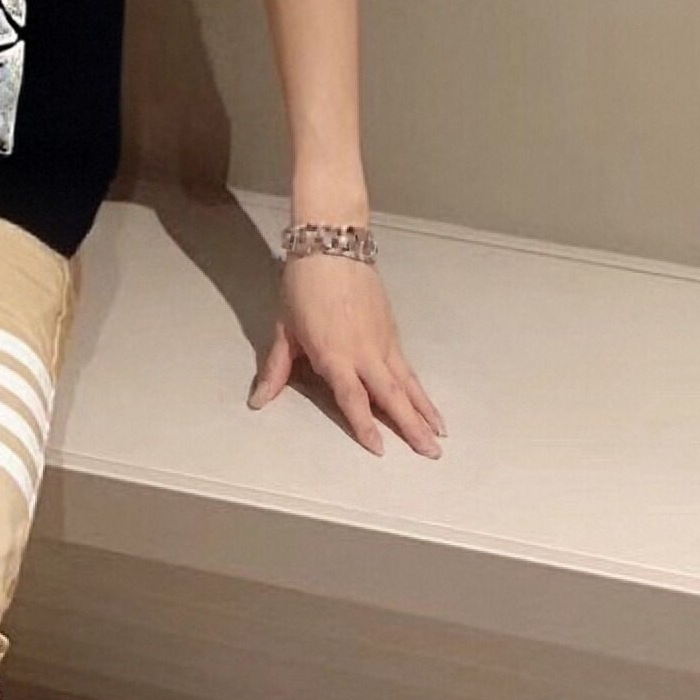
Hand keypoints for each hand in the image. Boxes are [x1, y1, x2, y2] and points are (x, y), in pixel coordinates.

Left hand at [249, 254, 445, 457]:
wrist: (332, 245)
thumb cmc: (302, 287)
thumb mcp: (284, 330)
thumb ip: (276, 370)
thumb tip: (258, 401)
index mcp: (334, 355)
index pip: (352, 399)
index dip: (364, 425)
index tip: (379, 450)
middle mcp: (364, 352)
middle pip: (392, 396)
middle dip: (411, 426)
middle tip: (431, 454)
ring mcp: (382, 341)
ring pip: (407, 383)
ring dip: (424, 410)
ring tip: (441, 435)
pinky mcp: (392, 330)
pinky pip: (407, 367)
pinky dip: (419, 387)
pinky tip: (427, 403)